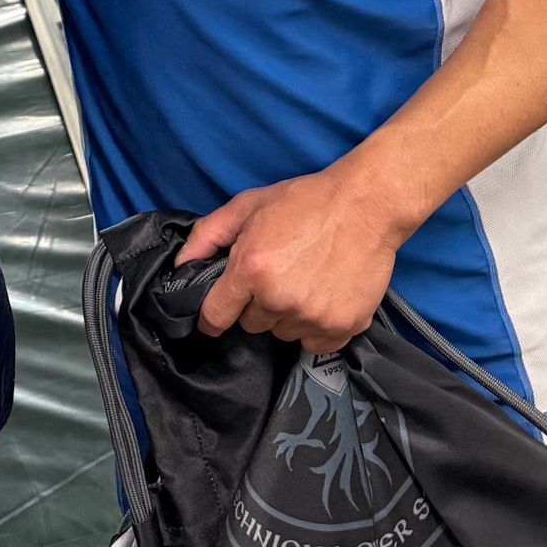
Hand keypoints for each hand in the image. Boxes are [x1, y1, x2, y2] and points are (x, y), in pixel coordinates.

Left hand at [175, 164, 406, 351]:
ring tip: (304, 281)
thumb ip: (207, 235)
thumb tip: (180, 265)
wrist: (366, 206)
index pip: (215, 316)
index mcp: (251, 269)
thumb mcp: (248, 205)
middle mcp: (279, 299)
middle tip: (277, 274)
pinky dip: (315, 326)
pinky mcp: (342, 327)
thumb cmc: (305, 202)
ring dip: (287, 315)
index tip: (216, 315)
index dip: (211, 316)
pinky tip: (323, 296)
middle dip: (257, 303)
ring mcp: (312, 316)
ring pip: (282, 333)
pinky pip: (313, 344)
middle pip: (251, 324)